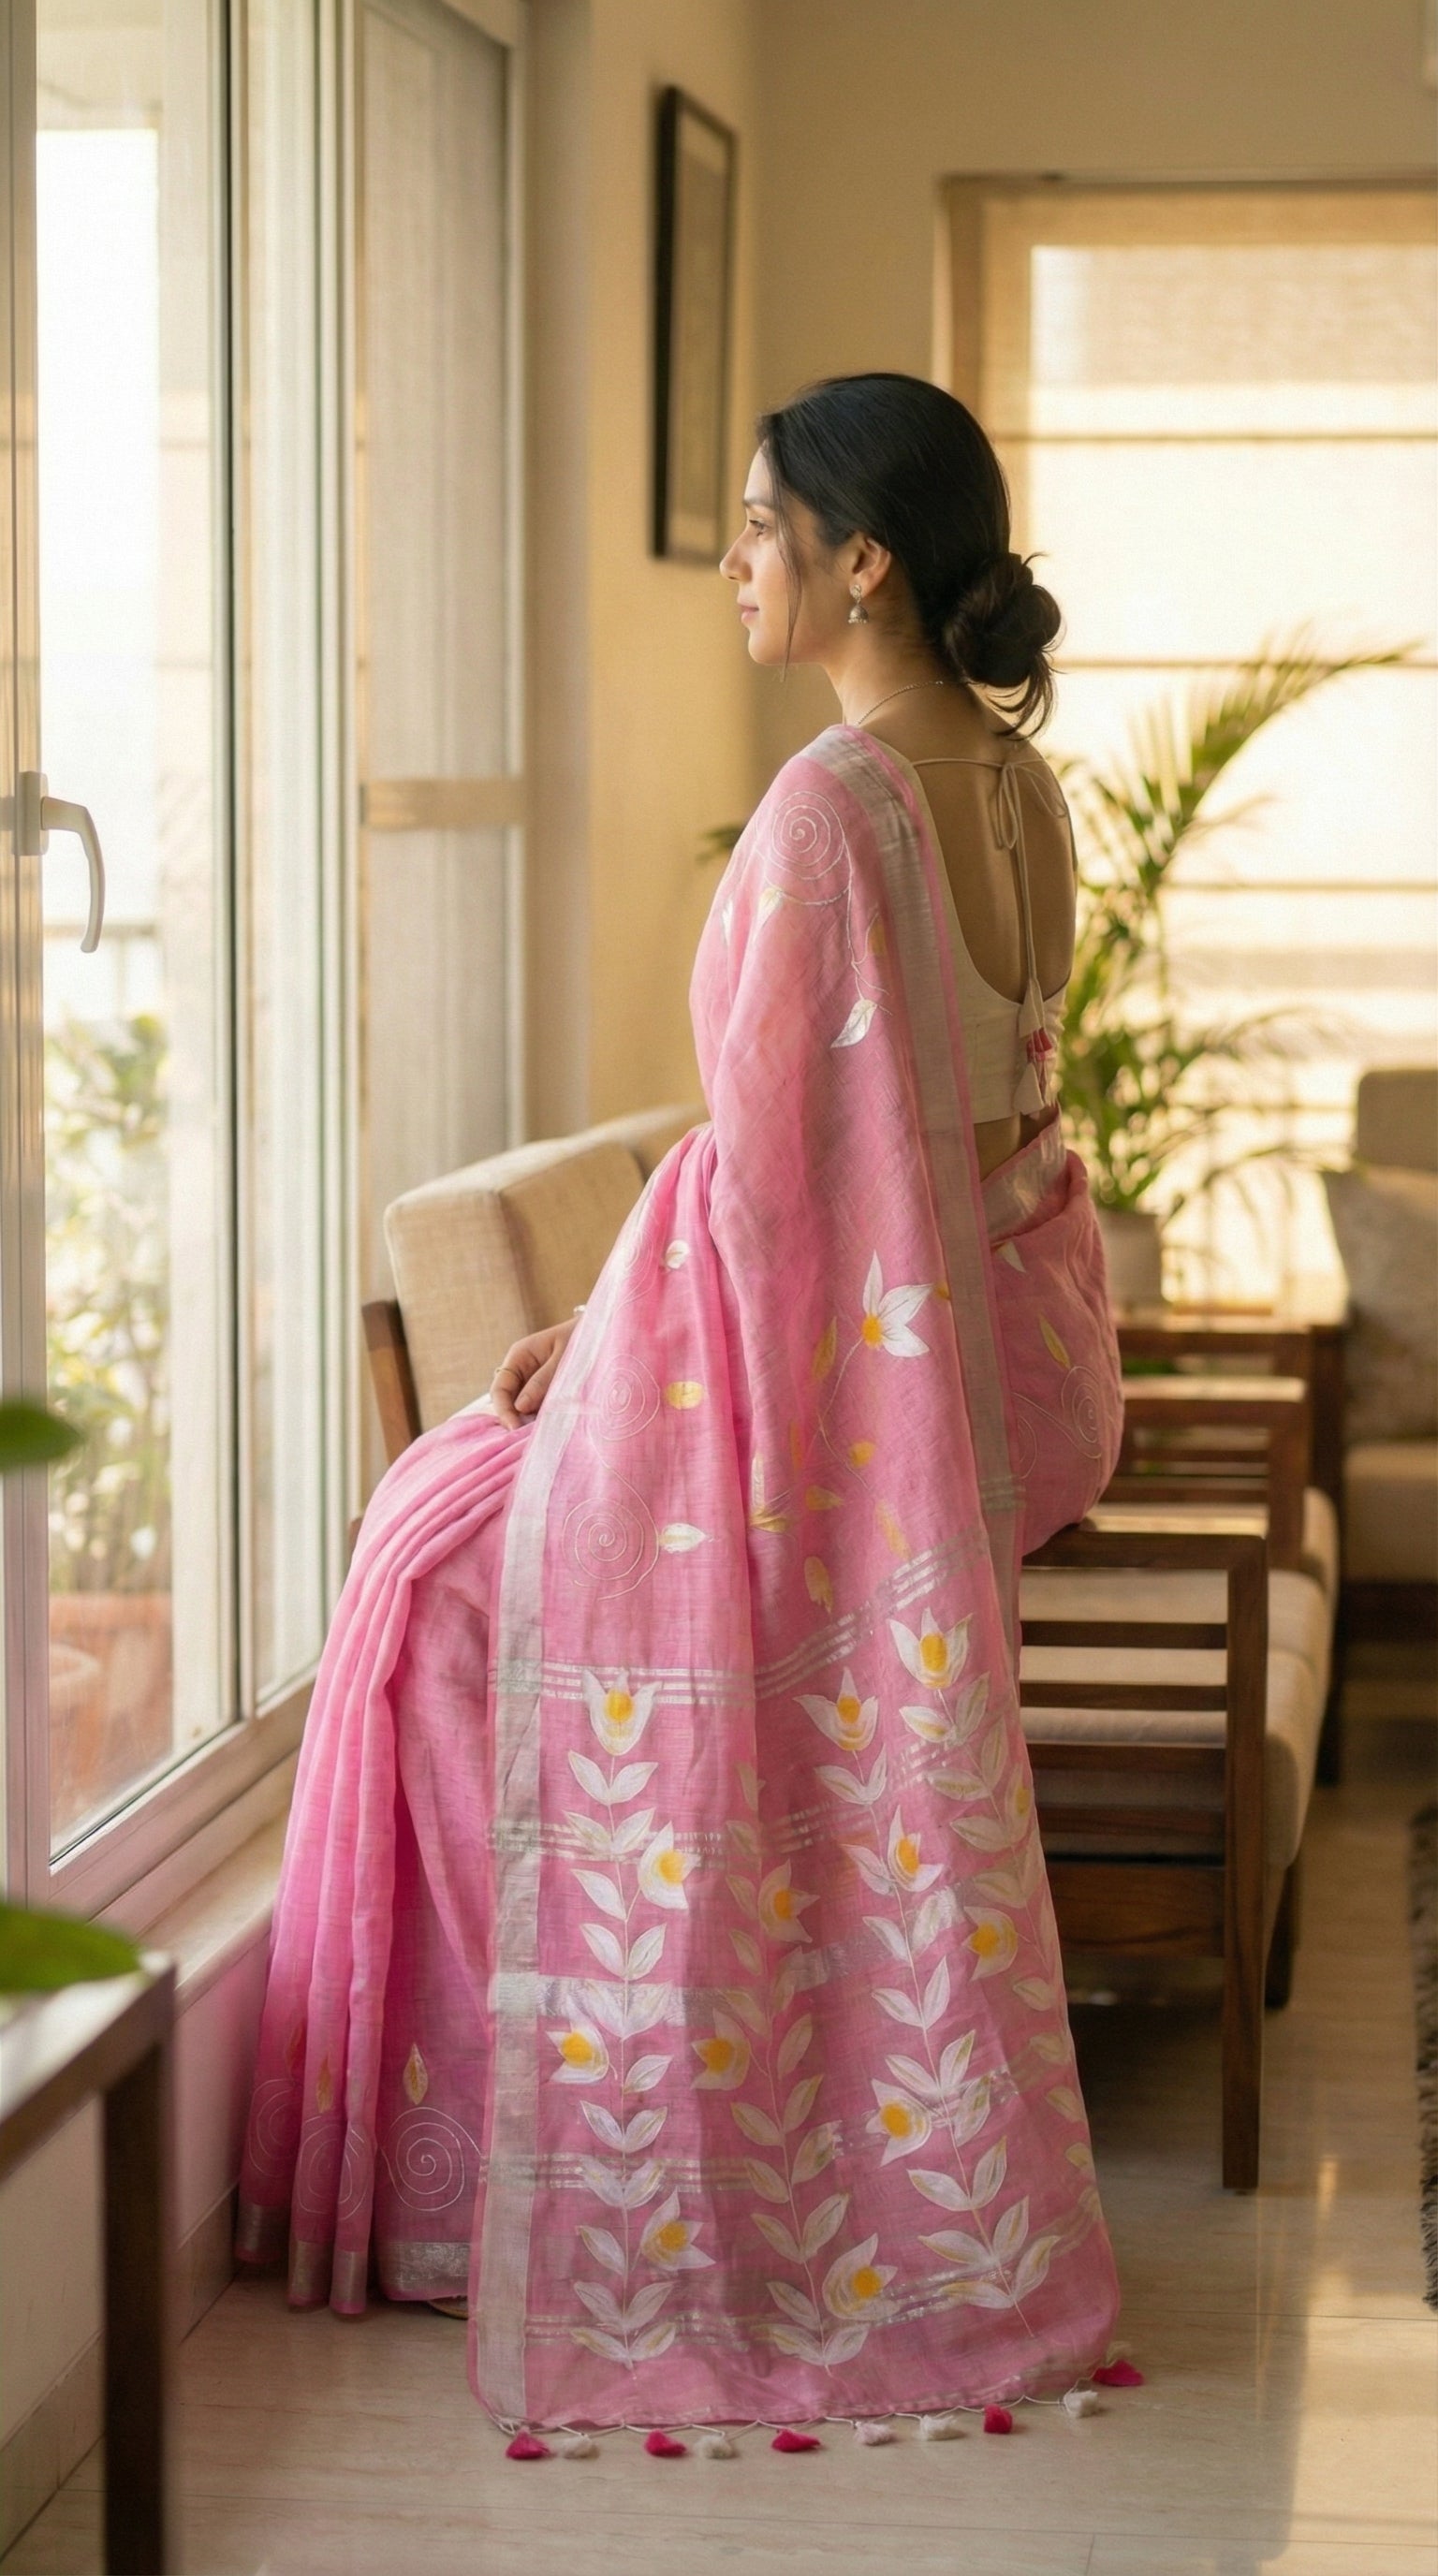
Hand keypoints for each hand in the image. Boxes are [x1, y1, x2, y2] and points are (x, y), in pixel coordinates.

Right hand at [489, 1314, 579, 1428]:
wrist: (608, 1333)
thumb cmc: (586, 1338)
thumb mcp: (565, 1358)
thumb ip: (543, 1381)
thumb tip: (520, 1407)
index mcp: (520, 1356)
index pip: (500, 1388)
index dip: (503, 1410)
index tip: (514, 1429)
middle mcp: (523, 1371)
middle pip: (508, 1402)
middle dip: (517, 1420)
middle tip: (531, 1437)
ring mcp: (535, 1384)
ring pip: (524, 1410)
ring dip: (531, 1422)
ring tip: (546, 1434)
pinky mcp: (550, 1394)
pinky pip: (541, 1410)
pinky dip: (544, 1420)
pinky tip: (555, 1427)